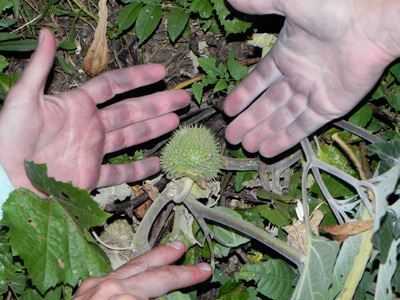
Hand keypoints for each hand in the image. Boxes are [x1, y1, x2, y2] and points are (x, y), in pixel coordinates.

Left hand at [0, 28, 189, 192]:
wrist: (4, 177)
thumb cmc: (8, 138)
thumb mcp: (22, 100)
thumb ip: (39, 68)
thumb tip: (48, 33)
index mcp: (77, 105)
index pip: (113, 85)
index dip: (137, 77)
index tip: (161, 72)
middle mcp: (89, 126)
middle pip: (130, 111)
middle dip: (157, 103)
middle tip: (182, 98)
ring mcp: (92, 151)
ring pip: (130, 137)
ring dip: (154, 129)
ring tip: (175, 121)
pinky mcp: (90, 176)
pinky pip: (118, 173)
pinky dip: (137, 170)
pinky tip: (156, 164)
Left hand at [73, 241, 211, 299]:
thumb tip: (164, 298)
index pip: (162, 286)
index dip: (184, 284)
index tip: (203, 278)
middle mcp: (109, 290)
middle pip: (152, 275)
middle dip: (179, 271)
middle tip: (200, 267)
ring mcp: (95, 287)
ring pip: (134, 266)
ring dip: (157, 259)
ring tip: (173, 250)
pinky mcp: (86, 289)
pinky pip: (116, 272)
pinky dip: (134, 268)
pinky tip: (141, 267)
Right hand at [224, 0, 399, 156]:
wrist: (369, 23)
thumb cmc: (332, 7)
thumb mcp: (288, 2)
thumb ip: (259, 3)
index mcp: (286, 55)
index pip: (258, 82)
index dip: (243, 96)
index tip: (228, 110)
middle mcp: (298, 76)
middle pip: (267, 105)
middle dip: (249, 121)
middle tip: (232, 136)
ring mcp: (313, 93)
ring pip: (282, 118)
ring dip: (264, 133)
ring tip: (247, 147)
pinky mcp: (329, 106)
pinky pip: (303, 126)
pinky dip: (286, 139)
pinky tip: (268, 150)